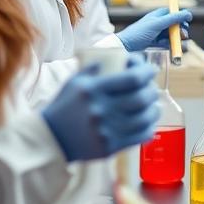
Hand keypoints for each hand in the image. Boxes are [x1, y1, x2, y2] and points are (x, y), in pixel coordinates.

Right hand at [42, 58, 159, 160]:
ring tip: (153, 105)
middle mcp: (100, 110)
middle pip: (141, 98)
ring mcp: (106, 130)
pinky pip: (139, 136)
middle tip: (151, 89)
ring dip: (154, 109)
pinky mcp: (110, 147)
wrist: (50, 140)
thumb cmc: (64, 107)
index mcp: (93, 90)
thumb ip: (95, 67)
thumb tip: (119, 56)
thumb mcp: (74, 82)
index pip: (132, 79)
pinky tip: (148, 122)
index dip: (146, 72)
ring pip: (144, 118)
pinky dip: (149, 128)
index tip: (150, 70)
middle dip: (151, 90)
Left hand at [116, 7, 192, 51]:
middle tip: (182, 36)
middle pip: (176, 25)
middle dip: (180, 30)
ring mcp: (158, 32)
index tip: (186, 23)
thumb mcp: (158, 24)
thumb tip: (189, 13)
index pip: (175, 12)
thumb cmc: (139, 32)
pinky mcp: (156, 42)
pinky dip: (169, 45)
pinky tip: (166, 47)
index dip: (182, 17)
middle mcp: (159, 22)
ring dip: (175, 39)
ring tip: (173, 43)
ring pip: (172, 35)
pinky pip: (167, 43)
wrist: (125, 46)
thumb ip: (174, 18)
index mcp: (159, 14)